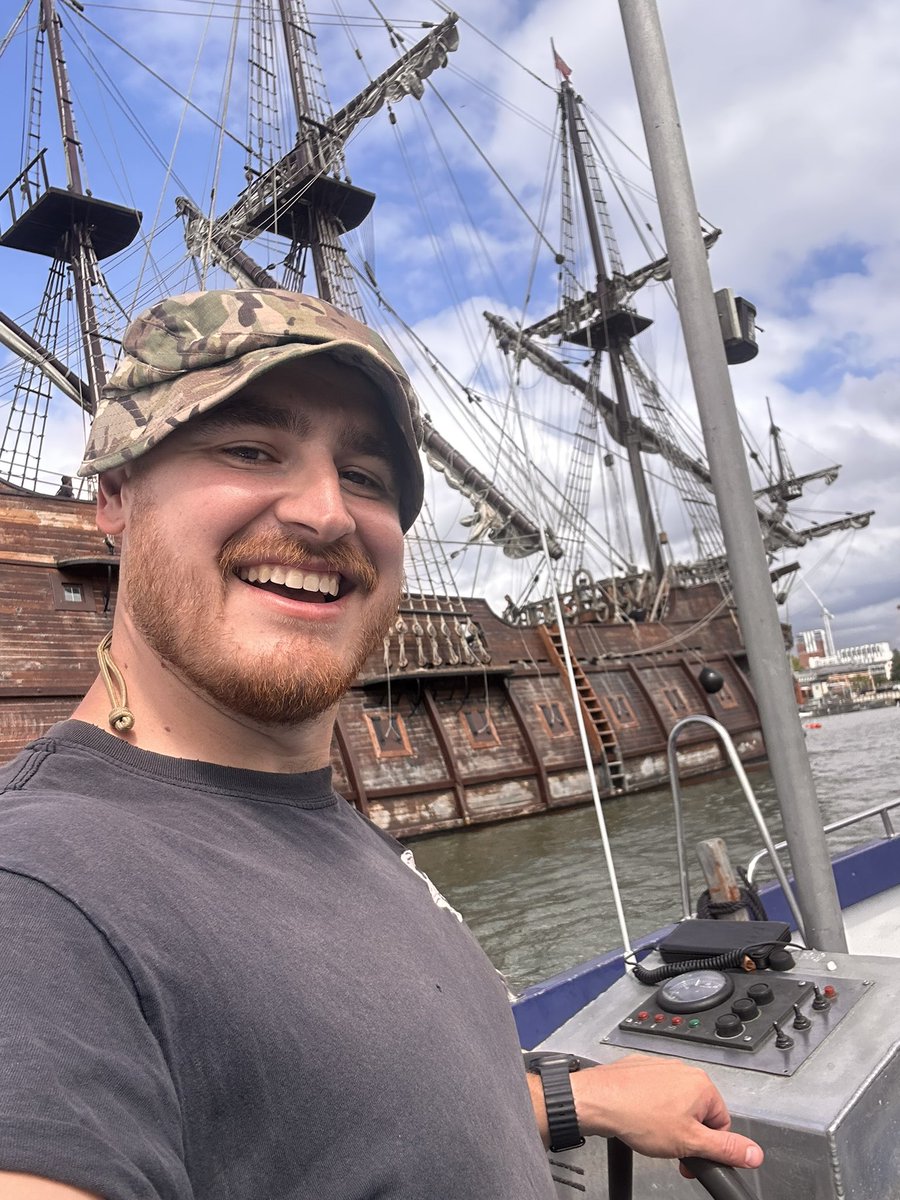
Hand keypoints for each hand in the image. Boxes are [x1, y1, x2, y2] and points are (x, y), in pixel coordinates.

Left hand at [569, 1055, 762, 1169]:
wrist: (598, 1101)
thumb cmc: (639, 1117)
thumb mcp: (690, 1142)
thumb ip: (725, 1149)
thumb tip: (754, 1154)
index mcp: (701, 1085)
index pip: (721, 1123)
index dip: (707, 1147)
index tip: (691, 1159)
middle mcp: (682, 1070)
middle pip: (697, 1112)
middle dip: (687, 1135)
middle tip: (670, 1149)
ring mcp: (660, 1067)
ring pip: (674, 1103)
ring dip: (668, 1122)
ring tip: (651, 1133)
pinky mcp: (639, 1069)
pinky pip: (653, 1094)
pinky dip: (649, 1108)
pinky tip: (638, 1119)